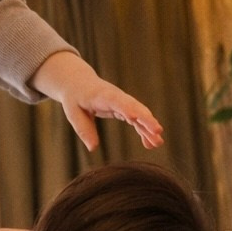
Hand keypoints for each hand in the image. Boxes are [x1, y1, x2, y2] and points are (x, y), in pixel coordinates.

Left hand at [30, 51, 163, 151]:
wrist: (79, 82)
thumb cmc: (74, 97)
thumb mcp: (73, 113)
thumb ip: (83, 129)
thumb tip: (93, 148)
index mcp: (103, 96)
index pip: (118, 102)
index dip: (129, 109)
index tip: (137, 118)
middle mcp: (117, 97)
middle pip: (135, 107)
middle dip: (147, 119)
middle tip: (158, 132)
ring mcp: (123, 102)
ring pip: (139, 114)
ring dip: (149, 128)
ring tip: (158, 143)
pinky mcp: (125, 108)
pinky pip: (137, 120)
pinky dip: (143, 130)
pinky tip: (150, 143)